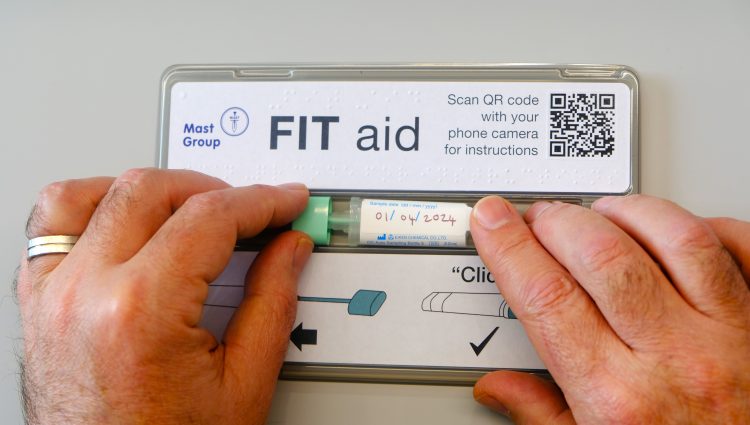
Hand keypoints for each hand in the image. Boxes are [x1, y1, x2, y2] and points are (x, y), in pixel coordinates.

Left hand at [16, 168, 312, 423]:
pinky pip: (50, 223)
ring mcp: (50, 296)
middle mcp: (84, 294)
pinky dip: (92, 206)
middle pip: (151, 191)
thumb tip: (289, 247)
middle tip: (252, 211)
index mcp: (140, 312)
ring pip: (90, 192)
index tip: (285, 201)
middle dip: (215, 190)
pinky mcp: (36, 304)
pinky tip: (127, 220)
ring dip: (149, 189)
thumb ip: (272, 302)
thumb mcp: (243, 385)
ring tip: (189, 208)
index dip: (261, 201)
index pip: (209, 218)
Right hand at [470, 195, 749, 423]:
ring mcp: (730, 336)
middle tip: (541, 220)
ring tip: (603, 215)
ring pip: (676, 237)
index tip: (491, 221)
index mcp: (618, 399)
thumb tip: (496, 387)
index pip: (547, 299)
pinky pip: (742, 245)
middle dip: (559, 221)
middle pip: (603, 255)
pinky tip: (674, 230)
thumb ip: (541, 415)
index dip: (509, 247)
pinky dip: (708, 223)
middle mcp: (676, 360)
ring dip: (628, 212)